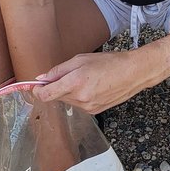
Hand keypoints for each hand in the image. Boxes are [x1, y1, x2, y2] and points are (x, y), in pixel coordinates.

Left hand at [33, 49, 151, 114]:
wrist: (133, 73)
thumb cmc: (109, 62)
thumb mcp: (80, 59)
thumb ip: (58, 70)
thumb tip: (41, 78)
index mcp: (74, 83)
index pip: (46, 95)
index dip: (37, 90)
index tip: (36, 86)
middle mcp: (80, 98)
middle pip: (56, 97)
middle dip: (58, 87)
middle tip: (70, 74)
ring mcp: (88, 107)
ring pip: (68, 101)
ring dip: (70, 92)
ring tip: (87, 80)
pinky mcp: (95, 111)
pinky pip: (79, 105)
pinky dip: (80, 96)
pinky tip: (93, 87)